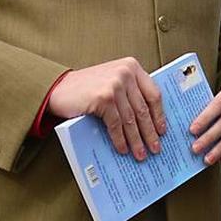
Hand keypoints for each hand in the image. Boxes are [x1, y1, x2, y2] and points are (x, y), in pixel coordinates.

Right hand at [48, 57, 165, 160]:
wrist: (58, 88)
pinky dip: (120, 139)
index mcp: (132, 66)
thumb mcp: (113, 79)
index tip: (162, 130)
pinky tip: (123, 148)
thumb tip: (149, 120)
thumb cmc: (86, 87)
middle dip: (150, 132)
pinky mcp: (103, 98)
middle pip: (143, 109)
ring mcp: (114, 85)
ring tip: (140, 153)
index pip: (154, 94)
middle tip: (155, 147)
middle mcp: (125, 73)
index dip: (159, 115)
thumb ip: (130, 91)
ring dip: (137, 140)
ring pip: (131, 119)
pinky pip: (116, 124)